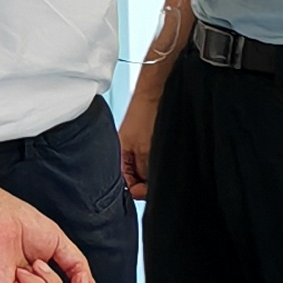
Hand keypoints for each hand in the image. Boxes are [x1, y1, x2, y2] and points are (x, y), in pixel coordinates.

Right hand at [120, 66, 165, 200]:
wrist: (157, 90)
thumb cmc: (146, 113)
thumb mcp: (146, 151)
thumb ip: (145, 174)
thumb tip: (143, 191)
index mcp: (118, 157)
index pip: (126, 186)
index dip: (139, 191)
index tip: (150, 189)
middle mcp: (125, 154)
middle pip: (136, 180)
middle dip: (147, 182)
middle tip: (157, 176)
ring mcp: (136, 147)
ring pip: (146, 170)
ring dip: (154, 171)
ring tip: (161, 162)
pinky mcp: (147, 141)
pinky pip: (152, 159)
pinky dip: (158, 162)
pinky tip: (164, 155)